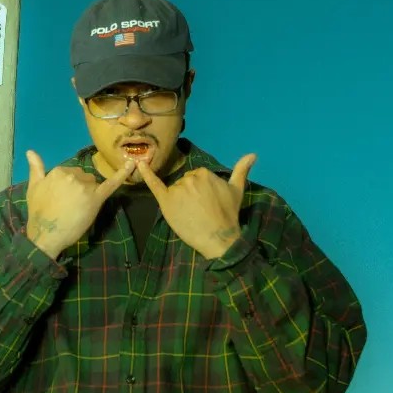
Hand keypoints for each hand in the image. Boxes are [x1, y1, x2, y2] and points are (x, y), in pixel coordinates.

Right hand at [25, 150, 133, 259]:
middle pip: (84, 177)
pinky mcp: (96, 199)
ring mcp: (85, 186)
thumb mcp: (33, 188)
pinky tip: (132, 165)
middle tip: (69, 206)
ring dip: (89, 194)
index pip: (71, 173)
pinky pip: (111, 184)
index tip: (63, 199)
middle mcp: (73, 175)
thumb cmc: (38, 213)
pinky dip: (122, 174)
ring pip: (93, 184)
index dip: (69, 187)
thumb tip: (30, 151)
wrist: (45, 235)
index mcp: (59, 171)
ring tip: (77, 210)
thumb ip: (35, 168)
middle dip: (80, 190)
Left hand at [136, 154, 256, 259]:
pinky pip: (154, 185)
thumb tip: (253, 154)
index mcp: (204, 172)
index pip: (196, 178)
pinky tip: (138, 165)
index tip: (207, 203)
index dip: (200, 192)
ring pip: (175, 190)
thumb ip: (241, 170)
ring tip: (191, 215)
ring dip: (180, 200)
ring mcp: (177, 189)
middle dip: (190, 195)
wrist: (218, 238)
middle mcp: (189, 177)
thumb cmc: (228, 214)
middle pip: (184, 183)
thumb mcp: (237, 190)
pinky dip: (146, 174)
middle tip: (200, 211)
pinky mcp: (166, 201)